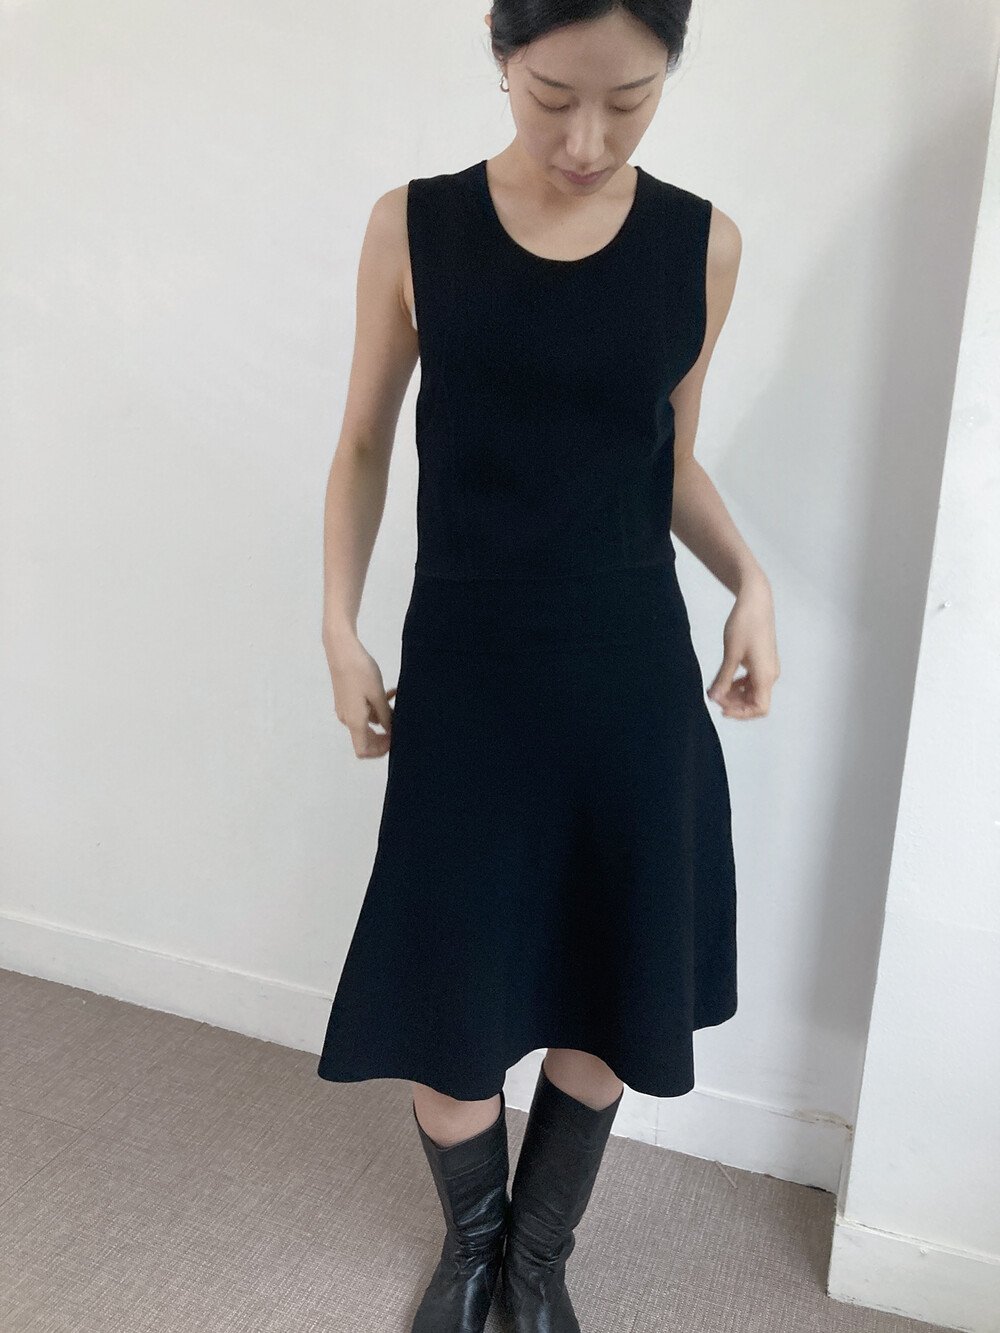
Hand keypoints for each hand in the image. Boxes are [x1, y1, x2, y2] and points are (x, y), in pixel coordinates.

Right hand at [323, 630, 395, 757]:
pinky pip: (364, 710)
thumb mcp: (378, 694)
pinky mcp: (347, 699)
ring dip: (383, 716)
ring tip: (397, 701)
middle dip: (385, 735)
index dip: (380, 751)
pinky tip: (389, 692)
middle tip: (400, 724)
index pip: (363, 751)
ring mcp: (346, 709)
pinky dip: (376, 706)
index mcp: (354, 721)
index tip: (394, 740)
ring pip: (368, 722)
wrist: (341, 649)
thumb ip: (385, 715)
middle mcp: (347, 718)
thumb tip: (390, 730)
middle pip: (366, 739)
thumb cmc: (359, 670)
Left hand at [706, 574, 779, 719]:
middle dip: (735, 703)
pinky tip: (726, 680)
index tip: (721, 708)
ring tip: (717, 689)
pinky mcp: (764, 661)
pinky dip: (740, 684)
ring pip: (754, 692)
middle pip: (756, 702)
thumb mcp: (730, 654)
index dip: (741, 713)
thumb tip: (714, 698)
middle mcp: (771, 674)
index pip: (759, 708)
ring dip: (736, 695)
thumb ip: (723, 679)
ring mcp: (768, 667)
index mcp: (766, 675)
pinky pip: (753, 681)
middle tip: (714, 696)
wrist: (756, 601)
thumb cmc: (745, 625)